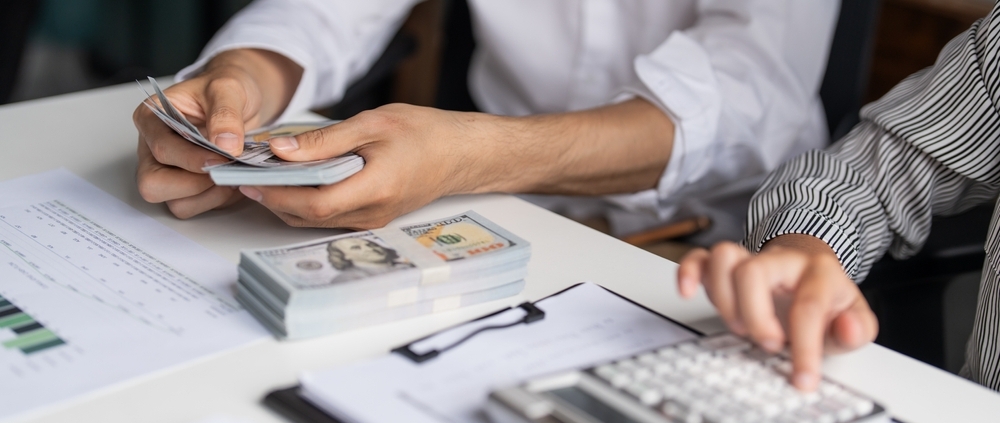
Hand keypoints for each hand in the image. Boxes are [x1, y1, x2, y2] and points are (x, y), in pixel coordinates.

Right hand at [133, 49, 300, 217]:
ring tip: (235, 176)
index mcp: (152, 118)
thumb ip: (225, 114)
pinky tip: (236, 181)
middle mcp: (152, 148)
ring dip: (209, 196)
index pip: (160, 150)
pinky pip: (197, 207)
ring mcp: (168, 171)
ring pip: (176, 203)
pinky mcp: (187, 187)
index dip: (191, 159)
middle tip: (226, 171)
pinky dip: (219, 200)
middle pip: (153, 185)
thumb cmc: (226, 89)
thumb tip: (225, 144)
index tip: (223, 158)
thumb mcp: (229, 88)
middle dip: (193, 185)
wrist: (242, 97)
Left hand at [237, 103, 489, 228]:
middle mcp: (372, 214)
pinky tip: (295, 181)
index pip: (315, 204)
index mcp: (375, 189)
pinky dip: (306, 202)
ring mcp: (373, 220)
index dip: (277, 197)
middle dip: (273, 201)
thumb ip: (324, 140)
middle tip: (245, 177)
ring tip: (263, 177)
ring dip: (287, 203)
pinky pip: (330, 217)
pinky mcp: (372, 218)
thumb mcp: (372, 124)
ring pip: (316, 221)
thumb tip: (281, 150)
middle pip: (309, 218)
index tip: (250, 180)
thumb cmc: (424, 133)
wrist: (460, 153)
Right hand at [676, 235, 877, 390]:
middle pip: (753, 272)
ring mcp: (751, 258)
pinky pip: (699, 257)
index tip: (802, 378)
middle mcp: (780, 259)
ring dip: (723, 298)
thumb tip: (847, 329)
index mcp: (818, 271)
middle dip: (755, 316)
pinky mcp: (726, 265)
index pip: (807, 305)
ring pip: (724, 257)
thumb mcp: (853, 318)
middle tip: (767, 344)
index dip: (804, 346)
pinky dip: (689, 272)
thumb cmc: (826, 300)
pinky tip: (688, 293)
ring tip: (738, 326)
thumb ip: (857, 329)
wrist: (809, 274)